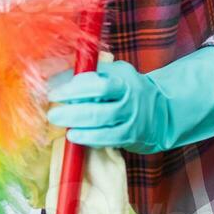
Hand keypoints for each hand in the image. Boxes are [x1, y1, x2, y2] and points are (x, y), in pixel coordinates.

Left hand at [45, 46, 213, 153]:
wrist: (162, 110)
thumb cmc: (127, 88)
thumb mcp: (113, 74)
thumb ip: (86, 74)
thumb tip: (51, 77)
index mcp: (123, 79)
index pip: (98, 84)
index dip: (73, 89)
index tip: (54, 92)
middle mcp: (129, 100)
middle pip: (98, 109)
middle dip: (72, 113)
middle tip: (52, 114)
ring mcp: (131, 120)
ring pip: (102, 127)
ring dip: (78, 128)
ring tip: (61, 127)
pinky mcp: (131, 137)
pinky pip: (108, 140)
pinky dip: (90, 139)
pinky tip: (75, 137)